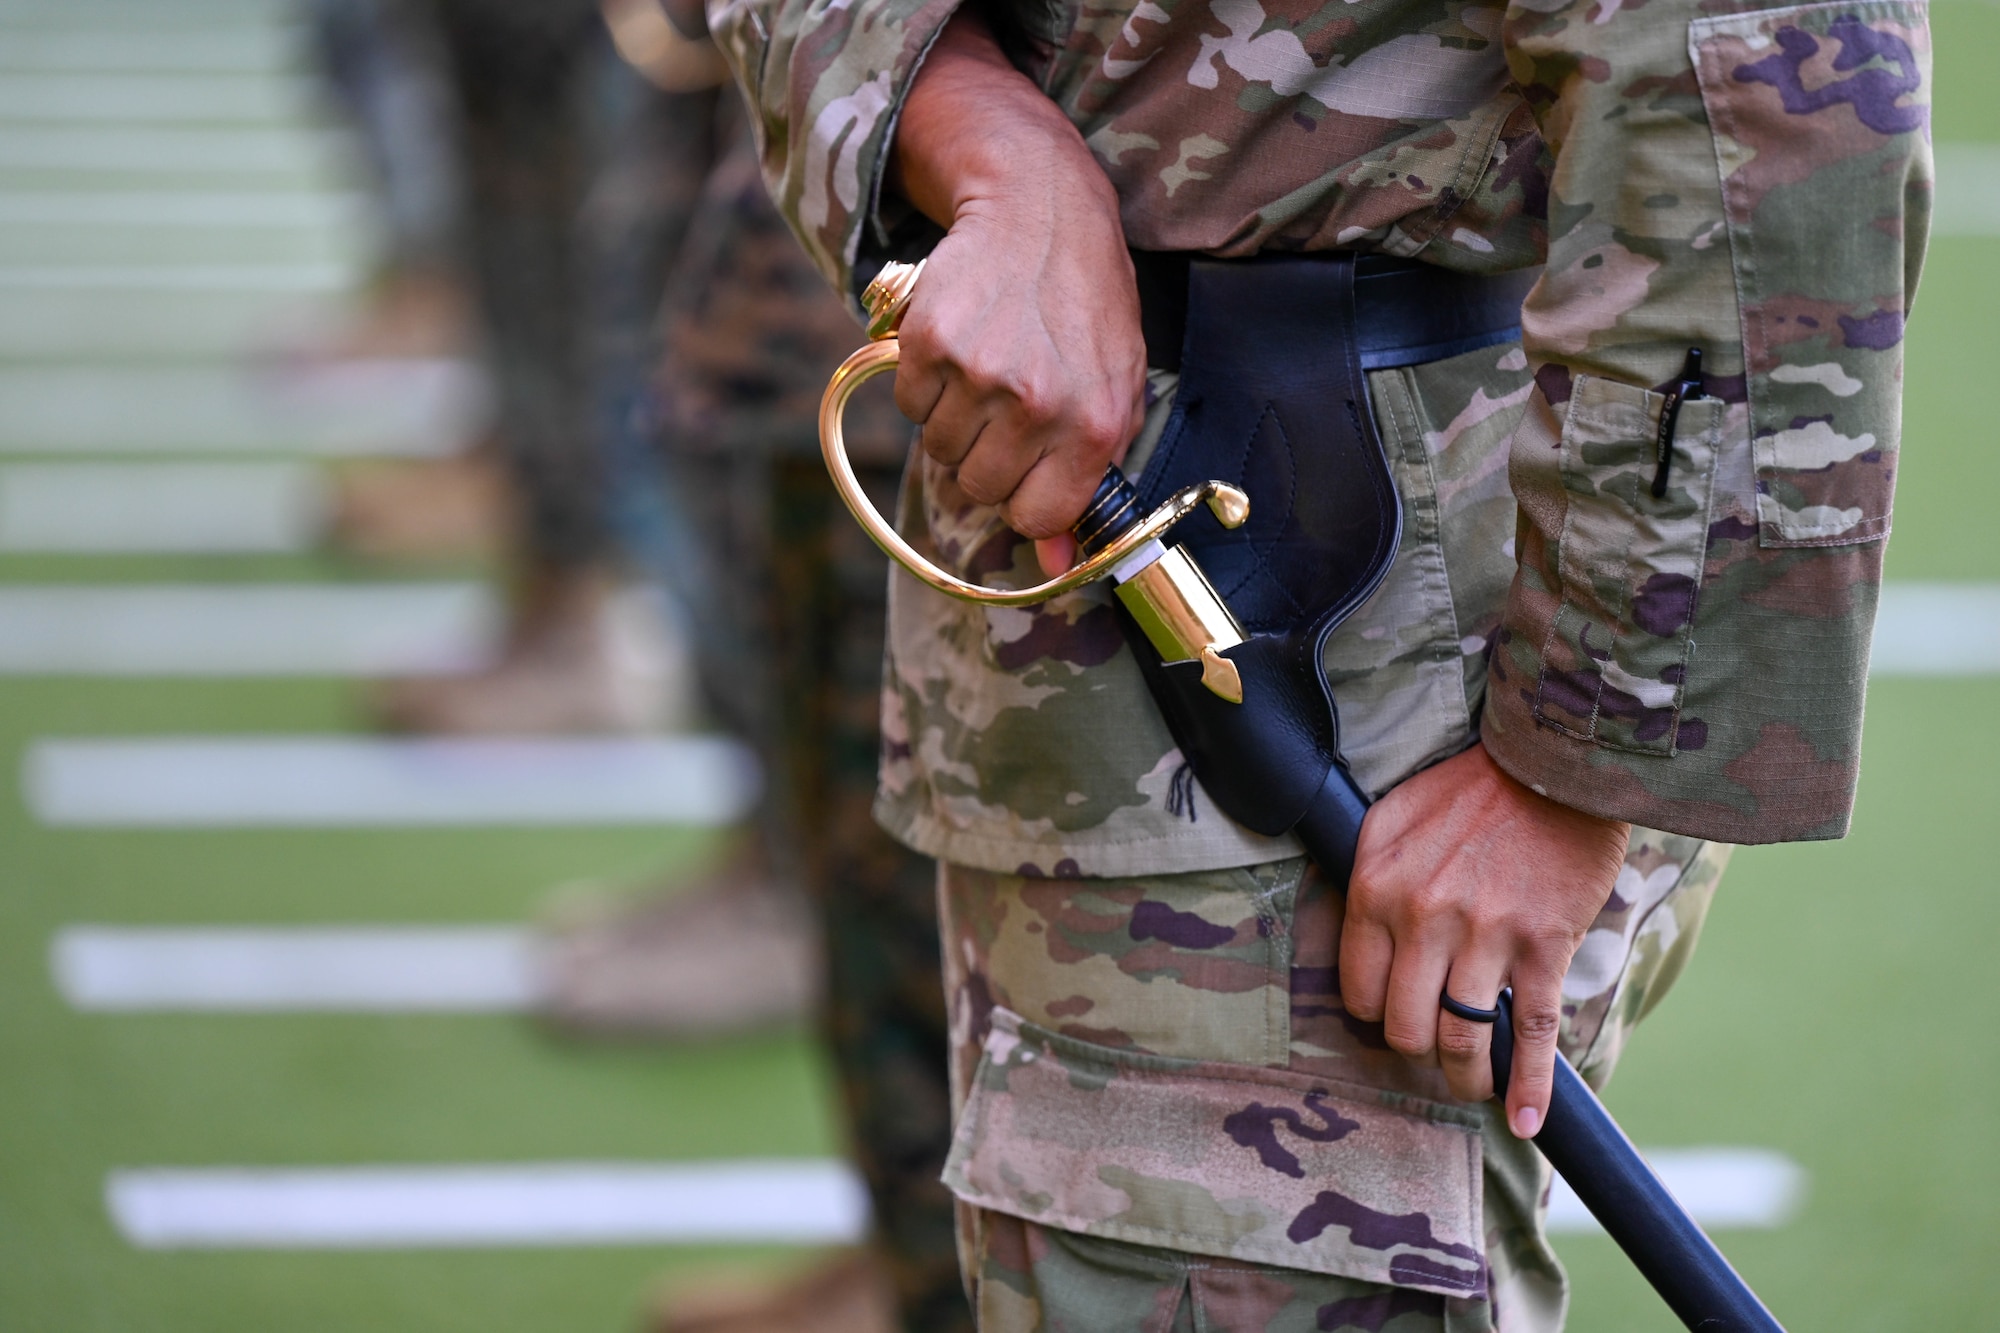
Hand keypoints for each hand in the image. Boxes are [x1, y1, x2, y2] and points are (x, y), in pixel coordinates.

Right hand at [889, 13, 1145, 568]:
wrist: (1039, 208)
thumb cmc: (1085, 308)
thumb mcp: (1114, 392)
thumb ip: (1087, 481)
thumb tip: (1052, 566)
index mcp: (1093, 425)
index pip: (1035, 518)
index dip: (1026, 498)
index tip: (1030, 468)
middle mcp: (1037, 404)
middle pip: (981, 488)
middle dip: (989, 457)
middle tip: (1010, 403)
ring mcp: (980, 373)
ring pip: (941, 450)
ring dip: (958, 420)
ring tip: (990, 365)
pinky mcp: (930, 344)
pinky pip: (912, 407)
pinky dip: (928, 385)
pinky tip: (962, 342)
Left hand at [1340, 743, 1629, 1137]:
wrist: (1552, 762)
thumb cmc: (1470, 789)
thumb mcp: (1391, 818)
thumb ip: (1368, 877)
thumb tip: (1360, 937)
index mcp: (1376, 887)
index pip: (1357, 991)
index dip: (1375, 1015)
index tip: (1393, 1018)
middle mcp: (1422, 918)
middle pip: (1404, 1027)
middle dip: (1418, 1051)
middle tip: (1434, 1051)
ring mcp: (1484, 936)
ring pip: (1459, 1041)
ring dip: (1465, 1077)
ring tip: (1471, 1084)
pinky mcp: (1543, 947)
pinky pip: (1532, 1035)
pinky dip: (1530, 1088)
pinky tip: (1526, 1122)